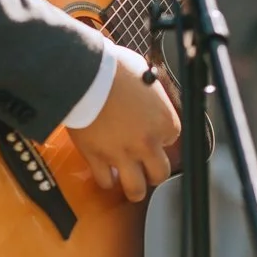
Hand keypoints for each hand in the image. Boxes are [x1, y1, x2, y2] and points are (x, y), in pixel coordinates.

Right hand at [67, 47, 179, 202]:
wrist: (84, 74)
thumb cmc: (113, 68)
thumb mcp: (142, 73)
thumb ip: (150, 92)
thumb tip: (148, 91)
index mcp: (163, 120)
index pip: (172, 139)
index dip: (160, 136)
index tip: (152, 132)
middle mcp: (147, 142)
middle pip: (160, 172)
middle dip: (154, 170)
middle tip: (146, 165)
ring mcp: (122, 154)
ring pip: (136, 189)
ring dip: (135, 187)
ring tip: (131, 182)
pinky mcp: (97, 158)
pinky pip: (106, 181)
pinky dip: (106, 179)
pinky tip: (106, 173)